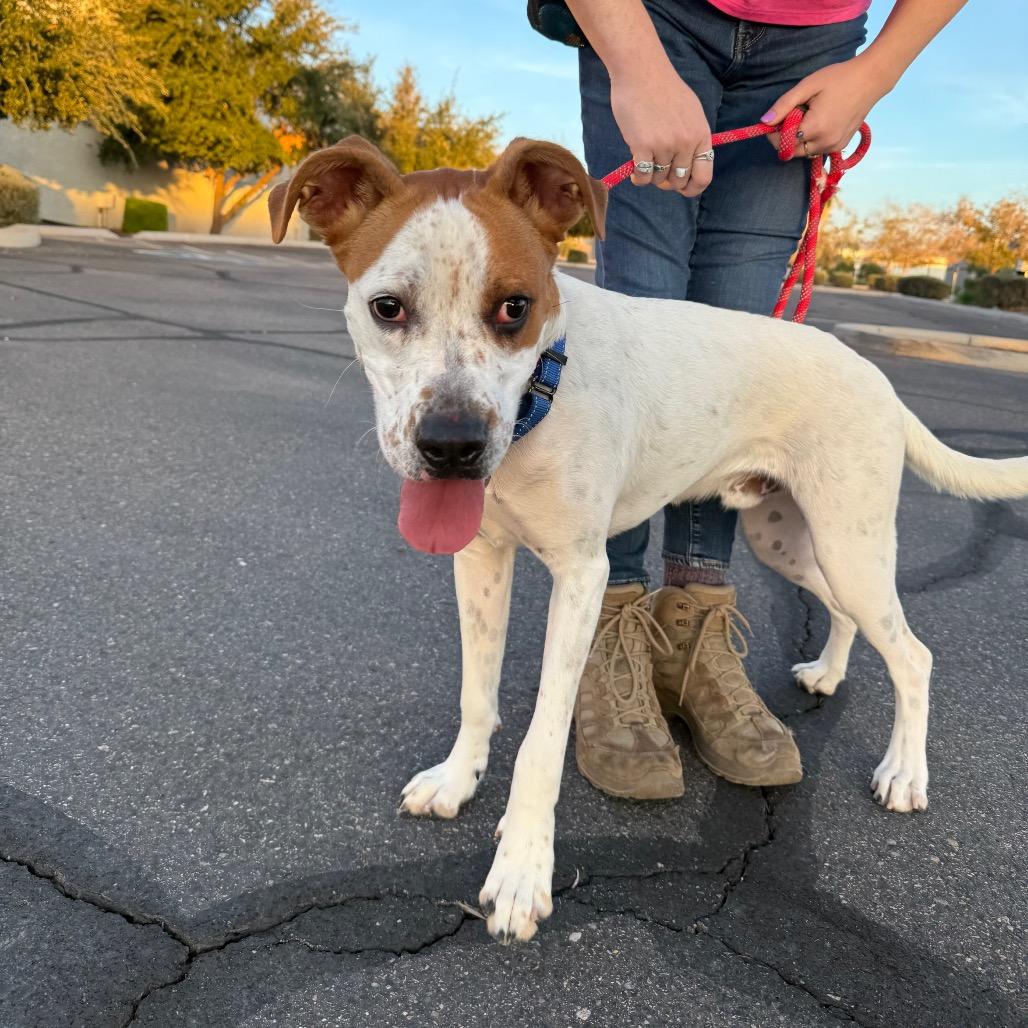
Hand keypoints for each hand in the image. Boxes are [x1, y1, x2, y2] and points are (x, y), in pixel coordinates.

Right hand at [609, 60, 712, 196]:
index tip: (681, 188)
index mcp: (701, 135)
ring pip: (659, 179)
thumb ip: (692, 138)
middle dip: (667, 182)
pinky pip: (643, 177)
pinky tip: (634, 169)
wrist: (641, 71)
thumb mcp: (691, 112)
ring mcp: (665, 145)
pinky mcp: (643, 146)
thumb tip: (685, 168)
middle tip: (658, 172)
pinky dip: (638, 177)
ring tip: (644, 160)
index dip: (692, 188)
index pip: (704, 176)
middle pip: (679, 181)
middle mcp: (686, 143)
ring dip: (650, 175)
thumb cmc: (663, 89)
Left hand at [761, 55, 891, 156]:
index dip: (774, 133)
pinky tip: (820, 121)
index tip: (776, 119)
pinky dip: (812, 140)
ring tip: (808, 116)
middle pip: (792, 151)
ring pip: (804, 152)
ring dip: (799, 140)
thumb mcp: (807, 86)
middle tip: (793, 116)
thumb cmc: (839, 78)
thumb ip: (784, 105)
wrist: (871, 79)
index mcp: (814, 128)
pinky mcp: (840, 145)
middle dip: (786, 138)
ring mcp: (834, 146)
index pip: (782, 143)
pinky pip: (817, 150)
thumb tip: (764, 121)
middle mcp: (824, 143)